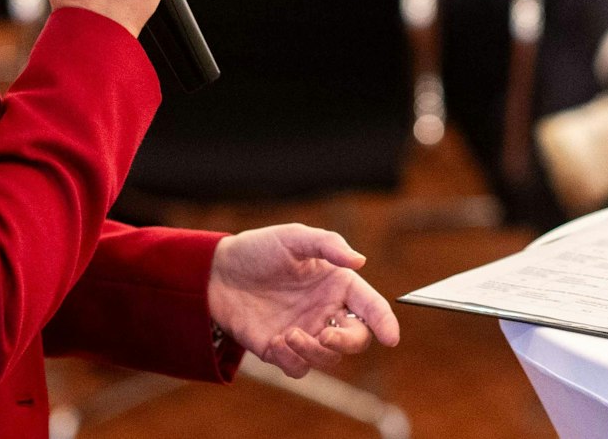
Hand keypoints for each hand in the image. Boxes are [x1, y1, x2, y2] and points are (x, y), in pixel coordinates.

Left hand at [207, 225, 401, 378]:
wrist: (216, 273)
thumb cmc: (259, 249)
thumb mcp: (294, 238)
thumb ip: (328, 245)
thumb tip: (360, 260)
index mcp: (337, 284)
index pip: (370, 306)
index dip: (385, 322)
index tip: (391, 338)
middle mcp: (326, 311)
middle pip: (355, 340)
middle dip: (347, 343)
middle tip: (327, 336)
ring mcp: (305, 332)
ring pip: (328, 359)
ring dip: (315, 353)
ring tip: (290, 335)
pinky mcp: (281, 350)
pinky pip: (298, 368)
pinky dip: (292, 361)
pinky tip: (276, 342)